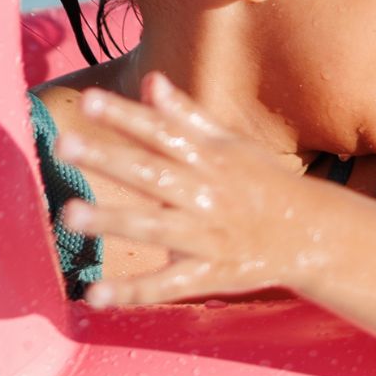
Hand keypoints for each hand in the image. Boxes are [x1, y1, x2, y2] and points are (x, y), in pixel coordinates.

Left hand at [55, 71, 324, 308]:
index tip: (88, 101)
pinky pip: (168, 285)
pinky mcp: (210, 275)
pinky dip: (132, 292)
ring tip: (69, 214)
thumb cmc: (262, 182)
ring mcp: (208, 236)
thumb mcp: (231, 144)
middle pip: (151, 174)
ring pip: (155, 229)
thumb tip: (152, 81)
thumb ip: (187, 116)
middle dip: (108, 160)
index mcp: (209, 158)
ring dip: (112, 222)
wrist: (313, 234)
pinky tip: (94, 294)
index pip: (162, 132)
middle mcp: (206, 194)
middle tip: (63, 145)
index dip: (126, 116)